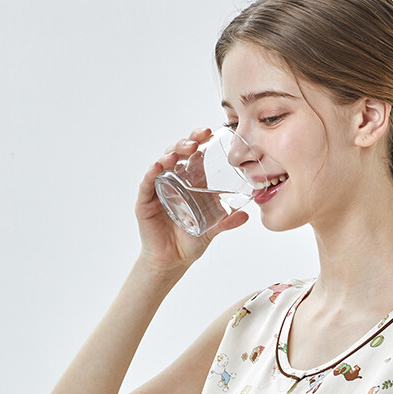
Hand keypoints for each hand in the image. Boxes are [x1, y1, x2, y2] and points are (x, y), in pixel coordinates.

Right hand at [135, 126, 248, 275]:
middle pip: (177, 154)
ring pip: (161, 163)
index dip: (199, 141)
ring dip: (170, 153)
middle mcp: (173, 181)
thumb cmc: (190, 242)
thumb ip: (227, 222)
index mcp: (189, 183)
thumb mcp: (212, 230)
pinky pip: (147, 183)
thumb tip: (247, 216)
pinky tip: (158, 165)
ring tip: (181, 150)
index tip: (210, 132)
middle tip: (198, 139)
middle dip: (187, 142)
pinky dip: (152, 172)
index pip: (193, 156)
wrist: (172, 261)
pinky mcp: (145, 201)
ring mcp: (158, 189)